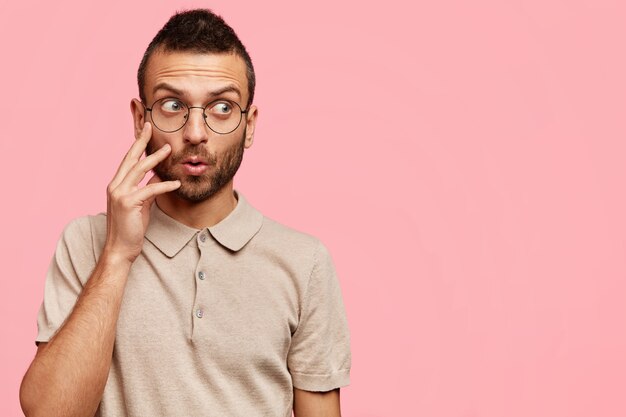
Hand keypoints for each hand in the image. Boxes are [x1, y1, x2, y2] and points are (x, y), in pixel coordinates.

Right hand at [103, 122, 180, 263]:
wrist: (120, 248)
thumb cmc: (131, 228)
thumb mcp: (140, 204)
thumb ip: (147, 189)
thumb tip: (159, 176)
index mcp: (116, 185)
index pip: (127, 161)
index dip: (136, 145)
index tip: (145, 131)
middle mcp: (115, 186)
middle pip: (130, 159)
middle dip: (141, 142)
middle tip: (151, 127)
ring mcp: (120, 194)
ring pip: (139, 170)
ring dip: (155, 159)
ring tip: (169, 150)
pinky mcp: (128, 204)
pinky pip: (150, 190)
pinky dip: (164, 185)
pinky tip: (176, 182)